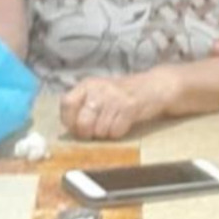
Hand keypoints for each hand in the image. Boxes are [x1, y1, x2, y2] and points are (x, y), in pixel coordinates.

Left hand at [60, 70, 175, 139]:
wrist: (152, 86)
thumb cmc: (121, 94)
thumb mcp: (98, 93)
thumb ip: (82, 106)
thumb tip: (69, 128)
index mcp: (87, 84)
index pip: (66, 104)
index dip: (69, 121)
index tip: (76, 127)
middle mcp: (98, 88)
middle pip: (82, 122)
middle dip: (88, 133)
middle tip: (96, 131)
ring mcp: (114, 97)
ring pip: (99, 131)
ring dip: (105, 133)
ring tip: (113, 122)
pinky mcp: (130, 106)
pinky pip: (115, 131)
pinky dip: (118, 133)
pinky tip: (123, 122)